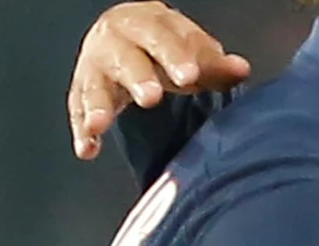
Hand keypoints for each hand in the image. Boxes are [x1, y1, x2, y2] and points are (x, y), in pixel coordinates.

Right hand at [72, 4, 251, 159]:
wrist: (126, 36)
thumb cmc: (163, 46)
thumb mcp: (188, 51)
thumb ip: (213, 63)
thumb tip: (241, 69)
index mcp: (148, 22)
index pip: (163, 35)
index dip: (176, 55)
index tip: (190, 75)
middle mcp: (117, 39)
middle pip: (127, 56)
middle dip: (138, 76)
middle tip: (150, 97)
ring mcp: (96, 65)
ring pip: (94, 83)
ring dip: (98, 105)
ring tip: (100, 125)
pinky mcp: (81, 90)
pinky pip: (77, 110)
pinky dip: (82, 130)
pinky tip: (88, 149)